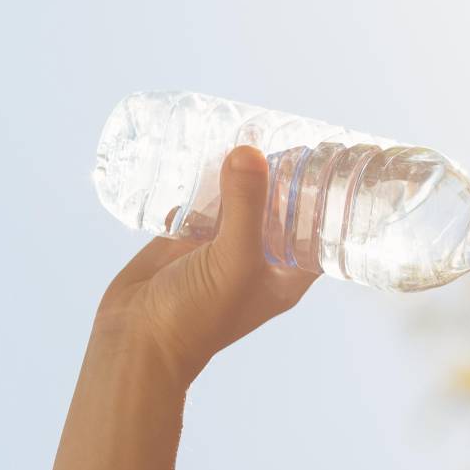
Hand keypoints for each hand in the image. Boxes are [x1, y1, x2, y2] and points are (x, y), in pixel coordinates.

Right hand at [92, 146, 320, 383]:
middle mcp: (260, 258)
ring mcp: (223, 247)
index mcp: (287, 272)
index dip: (330, 197)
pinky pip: (204, 204)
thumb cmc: (197, 315)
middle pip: (282, 209)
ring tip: (251, 131)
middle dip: (285, 176)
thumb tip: (251, 153)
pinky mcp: (188, 240)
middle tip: (289, 132)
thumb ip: (245, 207)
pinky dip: (205, 182)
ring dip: (244, 174)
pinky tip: (207, 151)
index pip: (321, 229)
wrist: (136, 338)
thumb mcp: (233, 260)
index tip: (333, 158)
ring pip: (242, 202)